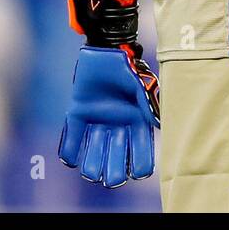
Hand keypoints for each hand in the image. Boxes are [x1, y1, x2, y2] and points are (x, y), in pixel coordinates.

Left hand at [58, 0, 160, 187]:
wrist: (104, 50)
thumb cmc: (128, 67)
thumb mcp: (141, 86)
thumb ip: (148, 106)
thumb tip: (159, 126)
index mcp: (136, 122)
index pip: (141, 152)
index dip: (142, 165)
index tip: (140, 173)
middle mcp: (117, 126)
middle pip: (116, 160)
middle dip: (115, 172)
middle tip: (112, 179)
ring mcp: (97, 122)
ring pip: (94, 154)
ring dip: (93, 166)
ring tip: (92, 173)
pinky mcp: (78, 114)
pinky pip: (72, 140)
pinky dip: (70, 152)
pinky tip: (72, 159)